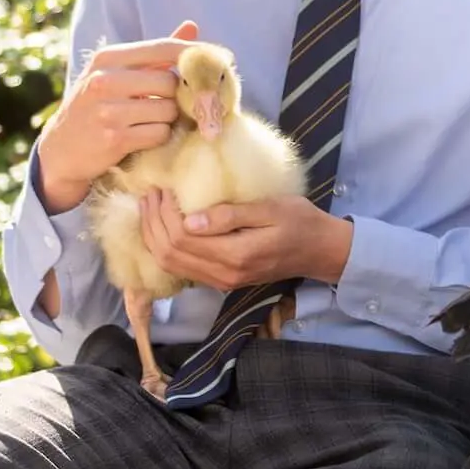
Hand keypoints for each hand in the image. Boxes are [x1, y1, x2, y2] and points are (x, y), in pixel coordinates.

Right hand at [34, 20, 200, 212]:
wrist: (61, 149)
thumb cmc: (98, 105)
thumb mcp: (118, 73)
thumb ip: (156, 53)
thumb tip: (192, 26)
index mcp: (107, 58)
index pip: (163, 47)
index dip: (195, 54)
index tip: (221, 60)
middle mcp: (104, 80)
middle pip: (170, 81)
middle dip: (177, 95)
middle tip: (169, 103)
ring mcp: (107, 110)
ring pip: (168, 109)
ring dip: (168, 118)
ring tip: (148, 120)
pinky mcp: (114, 138)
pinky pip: (160, 133)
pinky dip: (159, 136)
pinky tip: (142, 136)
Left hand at [139, 190, 352, 291]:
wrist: (320, 251)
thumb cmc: (301, 222)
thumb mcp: (271, 209)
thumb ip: (231, 215)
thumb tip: (190, 220)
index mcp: (236, 255)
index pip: (182, 238)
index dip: (164, 213)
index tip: (163, 187)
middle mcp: (223, 274)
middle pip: (169, 253)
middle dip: (152, 222)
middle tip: (149, 194)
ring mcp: (221, 281)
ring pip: (170, 264)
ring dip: (153, 235)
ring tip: (150, 207)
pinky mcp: (221, 281)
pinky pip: (181, 268)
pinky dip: (164, 247)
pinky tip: (162, 227)